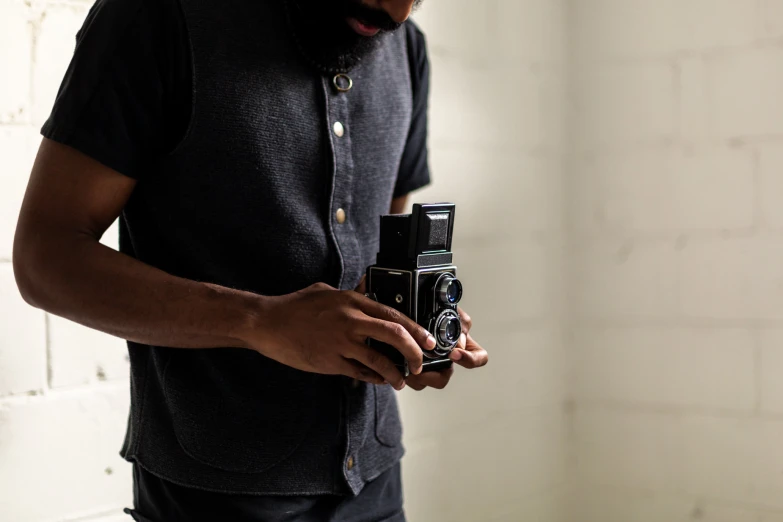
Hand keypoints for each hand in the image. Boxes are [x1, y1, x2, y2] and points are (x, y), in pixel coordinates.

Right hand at [249, 282, 436, 389]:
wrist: (267, 323)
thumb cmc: (295, 306)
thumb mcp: (326, 291)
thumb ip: (349, 296)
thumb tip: (367, 294)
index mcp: (352, 301)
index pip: (393, 314)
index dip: (415, 328)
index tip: (427, 339)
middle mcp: (350, 321)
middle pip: (394, 335)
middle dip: (413, 351)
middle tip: (420, 362)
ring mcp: (340, 342)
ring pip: (379, 360)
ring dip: (394, 373)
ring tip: (400, 380)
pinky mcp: (330, 361)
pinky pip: (359, 373)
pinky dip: (373, 378)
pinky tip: (379, 380)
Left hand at [405, 307, 487, 390]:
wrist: (409, 307)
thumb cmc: (434, 307)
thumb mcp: (450, 309)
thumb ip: (459, 320)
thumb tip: (459, 342)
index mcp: (463, 345)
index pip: (479, 358)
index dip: (470, 359)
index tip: (454, 353)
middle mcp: (448, 358)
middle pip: (445, 377)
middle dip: (433, 375)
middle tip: (421, 366)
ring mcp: (431, 365)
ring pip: (425, 381)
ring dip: (416, 376)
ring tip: (406, 367)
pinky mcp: (413, 367)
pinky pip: (410, 379)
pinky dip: (404, 374)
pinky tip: (397, 363)